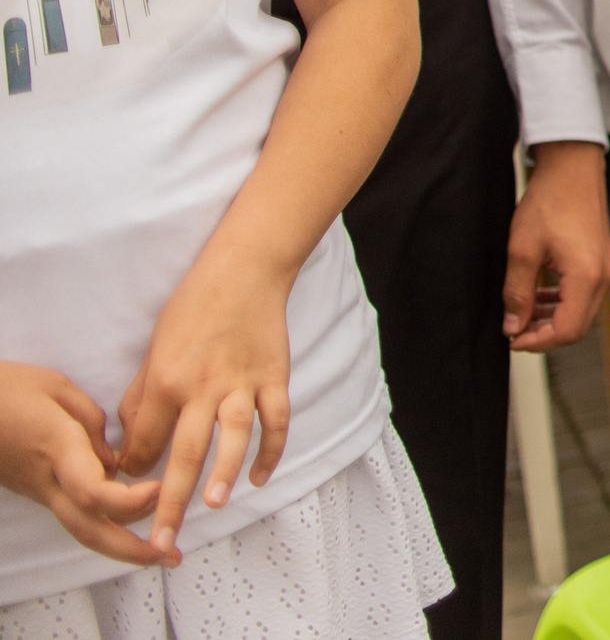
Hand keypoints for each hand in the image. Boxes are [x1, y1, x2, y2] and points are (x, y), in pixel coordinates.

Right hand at [0, 363, 165, 567]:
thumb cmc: (6, 390)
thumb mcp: (56, 388)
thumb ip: (91, 422)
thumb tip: (111, 460)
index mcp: (56, 449)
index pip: (93, 493)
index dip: (128, 501)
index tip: (160, 490)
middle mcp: (47, 481)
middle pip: (88, 529)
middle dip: (131, 549)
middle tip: (171, 557)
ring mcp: (39, 491)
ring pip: (81, 528)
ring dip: (122, 543)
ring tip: (161, 550)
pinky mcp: (38, 491)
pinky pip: (74, 514)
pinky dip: (106, 523)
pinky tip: (134, 519)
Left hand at [117, 253, 293, 558]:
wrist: (244, 272)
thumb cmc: (192, 309)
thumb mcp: (154, 349)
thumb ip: (141, 397)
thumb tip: (133, 443)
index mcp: (167, 380)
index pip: (145, 439)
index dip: (135, 468)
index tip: (133, 484)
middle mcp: (203, 387)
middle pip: (186, 453)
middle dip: (172, 500)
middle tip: (162, 537)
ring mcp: (243, 383)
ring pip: (233, 438)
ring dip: (223, 474)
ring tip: (214, 504)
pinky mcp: (274, 377)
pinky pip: (275, 421)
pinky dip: (271, 450)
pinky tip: (259, 476)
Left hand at [504, 141, 609, 352]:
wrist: (572, 167)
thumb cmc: (550, 200)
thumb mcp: (521, 250)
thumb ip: (516, 293)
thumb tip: (513, 326)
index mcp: (586, 276)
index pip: (566, 331)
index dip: (536, 342)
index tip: (511, 339)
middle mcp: (603, 277)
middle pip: (576, 327)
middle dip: (543, 334)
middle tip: (514, 330)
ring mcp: (605, 269)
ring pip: (580, 313)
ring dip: (551, 318)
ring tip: (522, 312)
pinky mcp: (601, 261)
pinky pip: (583, 295)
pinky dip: (562, 302)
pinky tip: (540, 294)